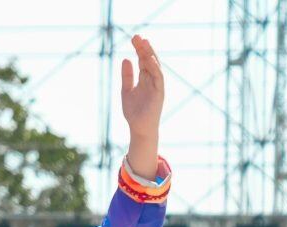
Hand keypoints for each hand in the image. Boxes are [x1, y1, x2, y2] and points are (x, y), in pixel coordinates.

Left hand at [121, 35, 163, 175]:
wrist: (139, 129)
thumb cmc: (134, 112)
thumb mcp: (126, 90)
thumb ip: (127, 76)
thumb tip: (126, 59)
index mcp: (144, 79)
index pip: (142, 60)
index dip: (139, 49)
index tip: (134, 38)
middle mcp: (152, 80)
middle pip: (148, 61)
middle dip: (143, 48)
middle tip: (137, 36)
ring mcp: (157, 86)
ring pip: (155, 67)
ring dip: (150, 55)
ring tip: (144, 44)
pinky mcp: (159, 93)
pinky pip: (159, 78)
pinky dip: (155, 68)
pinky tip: (149, 59)